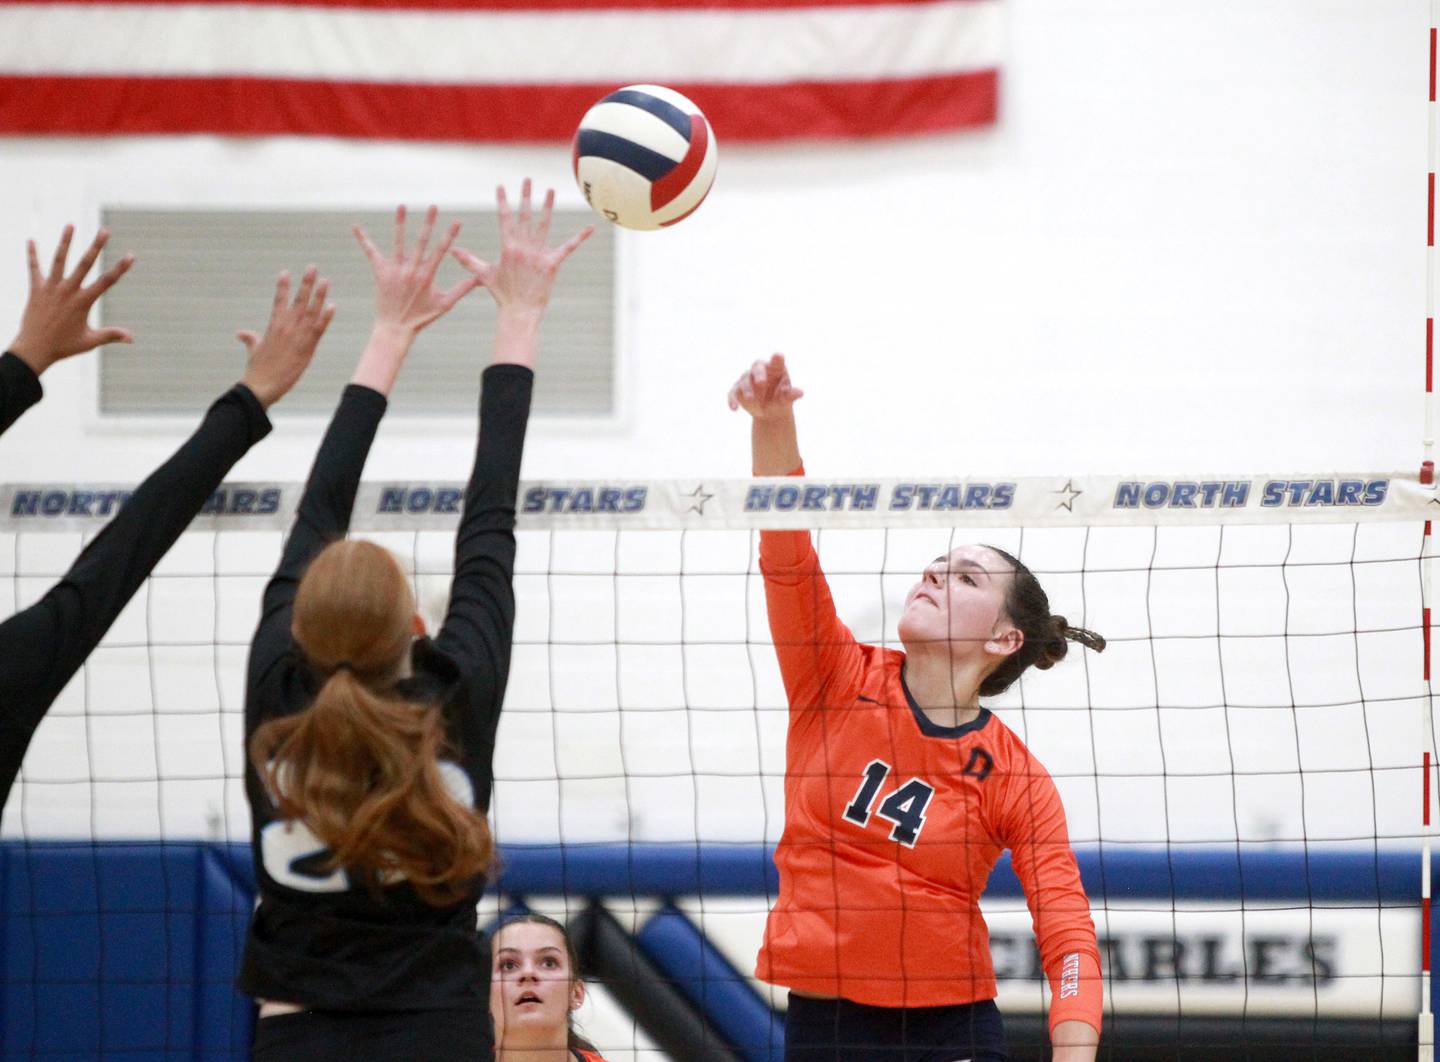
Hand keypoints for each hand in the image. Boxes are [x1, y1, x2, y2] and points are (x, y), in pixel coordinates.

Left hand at [8, 226, 134, 375]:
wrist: (34, 349)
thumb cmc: (64, 347)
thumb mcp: (90, 341)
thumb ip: (111, 335)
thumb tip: (132, 338)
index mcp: (83, 302)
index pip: (106, 281)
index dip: (120, 268)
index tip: (131, 256)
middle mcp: (67, 291)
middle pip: (85, 264)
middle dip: (96, 246)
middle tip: (105, 231)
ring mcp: (50, 288)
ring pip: (59, 260)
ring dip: (65, 242)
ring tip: (71, 225)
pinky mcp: (36, 290)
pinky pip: (33, 269)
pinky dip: (32, 255)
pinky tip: (31, 240)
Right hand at [237, 267, 335, 408]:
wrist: (261, 387)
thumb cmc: (257, 370)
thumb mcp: (254, 351)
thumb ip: (251, 338)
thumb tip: (241, 333)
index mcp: (273, 326)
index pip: (278, 300)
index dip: (283, 286)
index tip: (286, 272)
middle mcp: (286, 327)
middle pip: (298, 300)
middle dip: (306, 283)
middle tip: (312, 267)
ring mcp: (297, 336)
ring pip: (310, 311)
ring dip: (319, 295)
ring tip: (325, 280)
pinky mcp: (307, 348)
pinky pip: (319, 329)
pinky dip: (326, 317)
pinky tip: (333, 305)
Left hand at [353, 205, 476, 336]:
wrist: (395, 328)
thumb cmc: (421, 318)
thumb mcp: (444, 305)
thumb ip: (461, 290)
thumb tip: (478, 279)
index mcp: (427, 276)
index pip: (441, 251)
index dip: (450, 235)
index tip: (457, 221)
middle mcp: (411, 271)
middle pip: (421, 241)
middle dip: (428, 223)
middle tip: (433, 206)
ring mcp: (395, 271)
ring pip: (398, 242)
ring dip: (400, 223)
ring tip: (402, 206)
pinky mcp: (380, 273)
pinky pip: (371, 253)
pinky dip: (364, 240)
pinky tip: (355, 227)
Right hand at [452, 179, 592, 317]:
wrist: (519, 311)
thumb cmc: (502, 294)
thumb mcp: (484, 275)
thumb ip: (469, 260)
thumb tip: (452, 250)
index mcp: (507, 247)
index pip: (504, 218)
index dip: (502, 201)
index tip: (501, 187)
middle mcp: (523, 247)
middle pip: (524, 216)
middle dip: (525, 196)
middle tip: (527, 179)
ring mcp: (538, 254)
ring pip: (544, 225)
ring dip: (547, 206)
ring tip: (550, 190)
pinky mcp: (552, 263)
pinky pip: (568, 247)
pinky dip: (579, 237)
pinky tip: (590, 228)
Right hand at [727, 353, 803, 419]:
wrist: (769, 413)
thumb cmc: (780, 400)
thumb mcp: (786, 399)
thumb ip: (790, 395)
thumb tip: (800, 393)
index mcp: (775, 368)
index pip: (776, 361)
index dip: (776, 359)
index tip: (778, 356)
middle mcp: (759, 371)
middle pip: (757, 367)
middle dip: (758, 374)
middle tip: (761, 382)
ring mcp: (747, 380)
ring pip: (744, 381)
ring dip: (747, 390)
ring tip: (751, 400)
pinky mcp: (737, 391)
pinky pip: (733, 394)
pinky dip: (733, 400)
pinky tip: (734, 408)